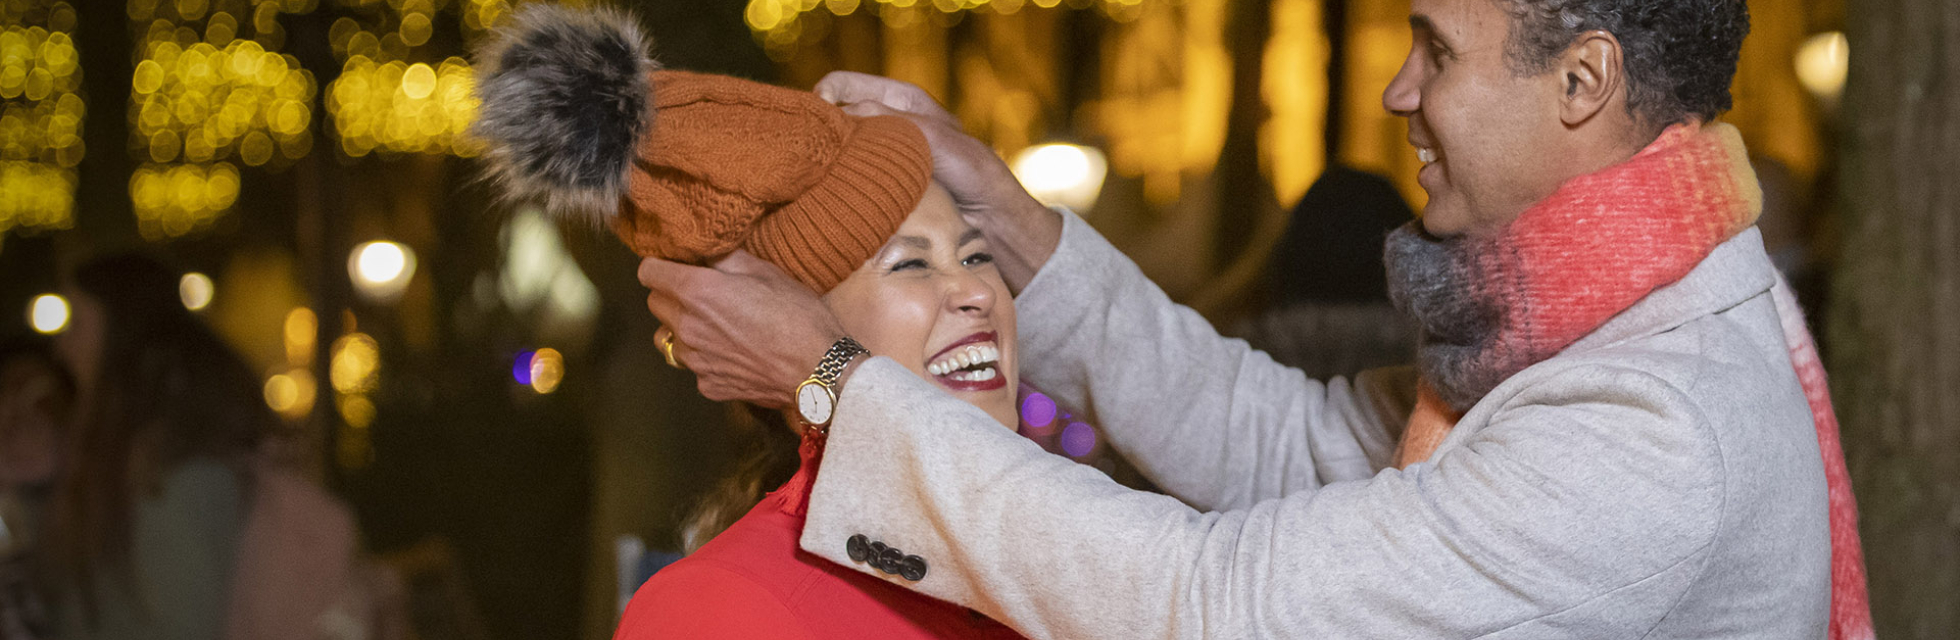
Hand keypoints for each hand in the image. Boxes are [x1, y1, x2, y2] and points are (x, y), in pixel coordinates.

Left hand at [638, 250, 845, 408]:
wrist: (818, 370)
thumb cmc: (797, 315)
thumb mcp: (766, 271)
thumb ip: (726, 258)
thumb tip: (707, 250)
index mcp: (696, 292)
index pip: (648, 272)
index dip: (662, 265)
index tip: (679, 266)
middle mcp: (686, 327)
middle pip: (654, 304)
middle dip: (671, 295)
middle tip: (703, 294)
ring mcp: (695, 361)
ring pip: (669, 338)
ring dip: (683, 329)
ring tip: (713, 327)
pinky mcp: (708, 385)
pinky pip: (694, 366)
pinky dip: (705, 358)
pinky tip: (733, 354)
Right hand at [815, 71, 1061, 290]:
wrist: (993, 227)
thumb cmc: (976, 178)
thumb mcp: (937, 140)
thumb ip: (894, 123)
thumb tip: (847, 115)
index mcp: (901, 101)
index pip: (842, 86)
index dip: (824, 99)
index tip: (819, 125)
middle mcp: (886, 126)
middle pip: (833, 119)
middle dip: (821, 134)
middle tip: (815, 157)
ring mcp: (879, 160)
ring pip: (836, 153)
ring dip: (826, 165)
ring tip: (822, 180)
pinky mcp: (878, 191)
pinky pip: (845, 182)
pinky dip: (836, 188)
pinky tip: (833, 199)